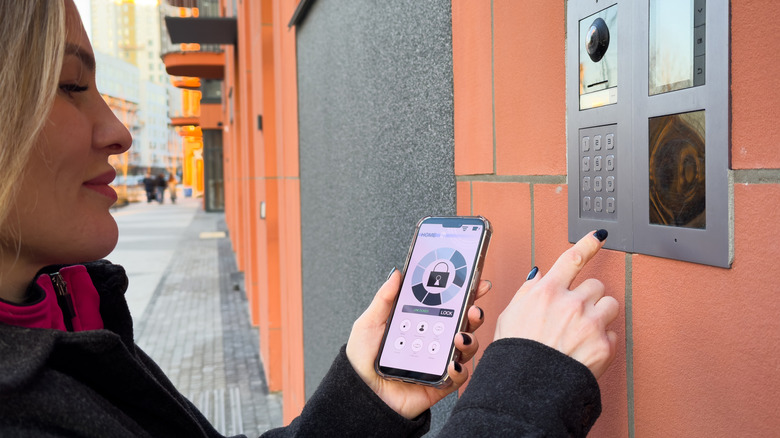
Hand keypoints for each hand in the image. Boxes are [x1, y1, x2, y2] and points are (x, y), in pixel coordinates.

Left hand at [346, 271, 491, 418]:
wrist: (360, 394)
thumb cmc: (362, 359)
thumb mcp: (369, 323)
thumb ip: (384, 299)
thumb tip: (397, 274)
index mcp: (420, 322)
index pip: (446, 304)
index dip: (462, 292)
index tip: (473, 280)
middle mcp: (433, 339)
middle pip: (463, 323)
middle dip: (474, 312)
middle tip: (474, 307)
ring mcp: (438, 361)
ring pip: (466, 347)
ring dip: (469, 339)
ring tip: (460, 336)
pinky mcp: (440, 383)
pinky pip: (458, 376)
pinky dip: (459, 369)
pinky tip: (451, 364)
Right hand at [494, 230, 618, 377]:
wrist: (528, 388)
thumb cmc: (515, 354)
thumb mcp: (510, 316)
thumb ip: (527, 292)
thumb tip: (539, 277)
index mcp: (547, 291)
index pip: (572, 258)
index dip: (587, 243)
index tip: (598, 235)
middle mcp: (570, 302)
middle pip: (595, 285)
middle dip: (588, 297)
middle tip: (576, 314)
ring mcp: (589, 323)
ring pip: (610, 305)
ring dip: (601, 315)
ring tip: (583, 331)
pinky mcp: (604, 345)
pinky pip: (613, 334)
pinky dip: (603, 341)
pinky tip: (585, 350)